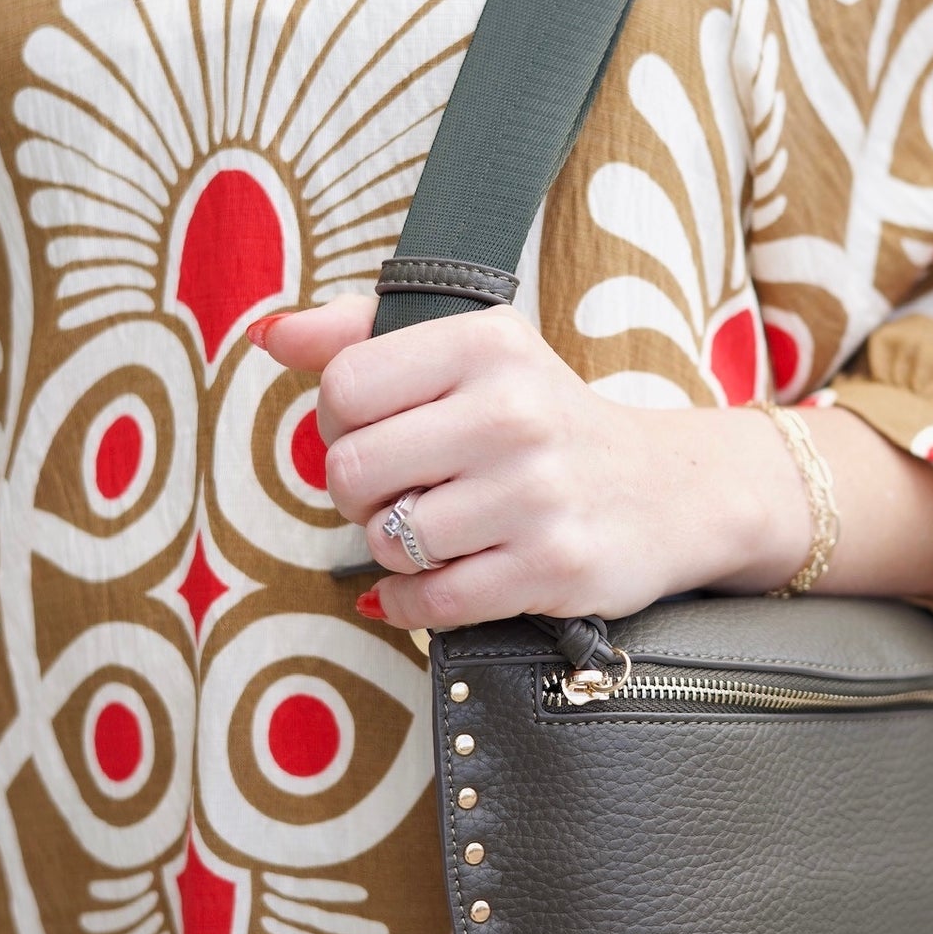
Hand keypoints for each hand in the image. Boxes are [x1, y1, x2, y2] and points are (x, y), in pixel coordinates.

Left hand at [253, 298, 804, 629]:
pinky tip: (439, 578)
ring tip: (439, 528)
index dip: (340, 419)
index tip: (381, 428)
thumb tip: (267, 334)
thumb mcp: (474, 352)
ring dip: (396, 547)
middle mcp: (515, 411)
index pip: (343, 385)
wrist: (666, 490)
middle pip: (350, 469)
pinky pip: (431, 600)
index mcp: (489, 342)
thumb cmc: (543, 418)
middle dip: (359, 492)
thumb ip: (362, 333)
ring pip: (388, 539)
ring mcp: (537, 493)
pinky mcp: (553, 566)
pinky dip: (414, 600)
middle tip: (402, 489)